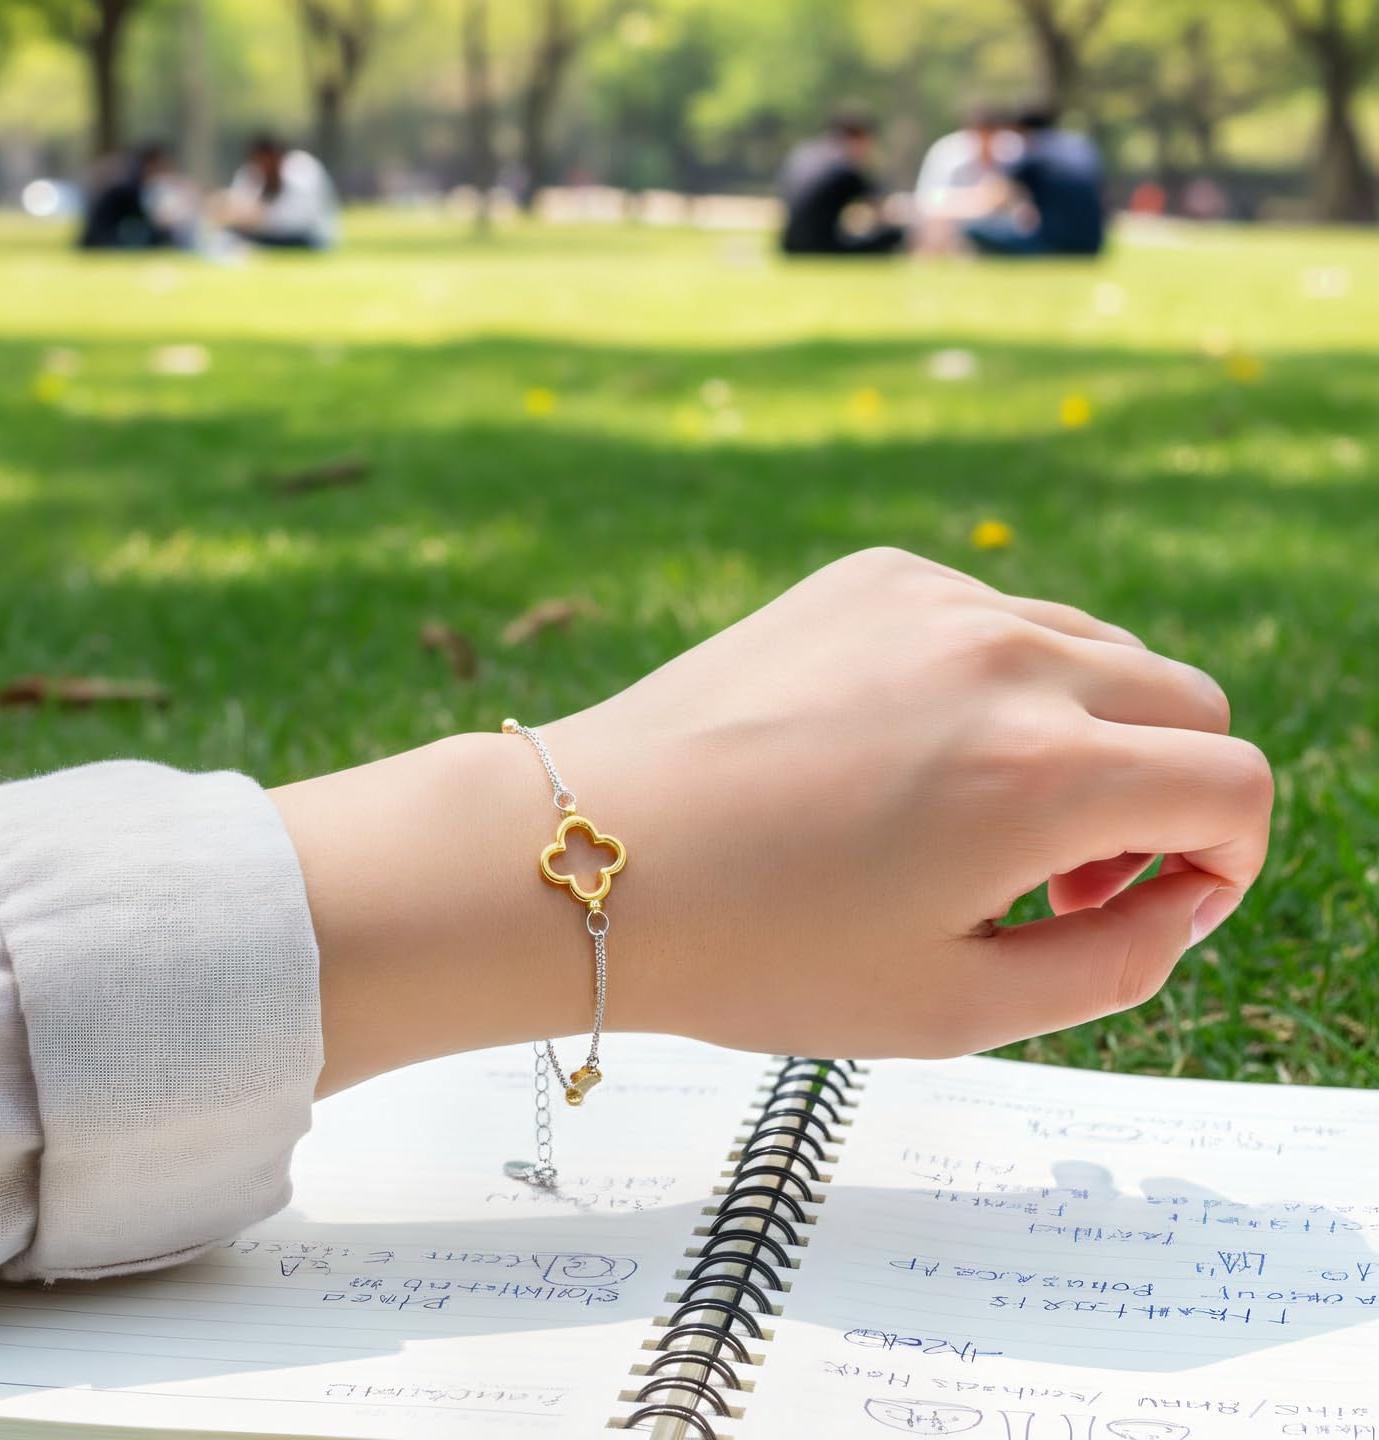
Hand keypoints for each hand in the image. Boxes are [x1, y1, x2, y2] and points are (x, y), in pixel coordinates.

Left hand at [275, 548, 1271, 1090]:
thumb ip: (1119, 961)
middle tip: (1064, 878)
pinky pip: (991, 618)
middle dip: (1161, 797)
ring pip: (1093, 651)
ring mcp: (933, 599)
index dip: (1224, 860)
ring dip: (1084, 734)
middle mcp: (1006, 656)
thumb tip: (1185, 897)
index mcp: (1043, 770)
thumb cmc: (757, 950)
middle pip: (1183, 703)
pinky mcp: (869, 576)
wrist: (588, 856)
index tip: (1153, 903)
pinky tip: (901, 752)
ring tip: (983, 819)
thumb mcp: (959, 1006)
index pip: (1234, 786)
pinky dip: (993, 682)